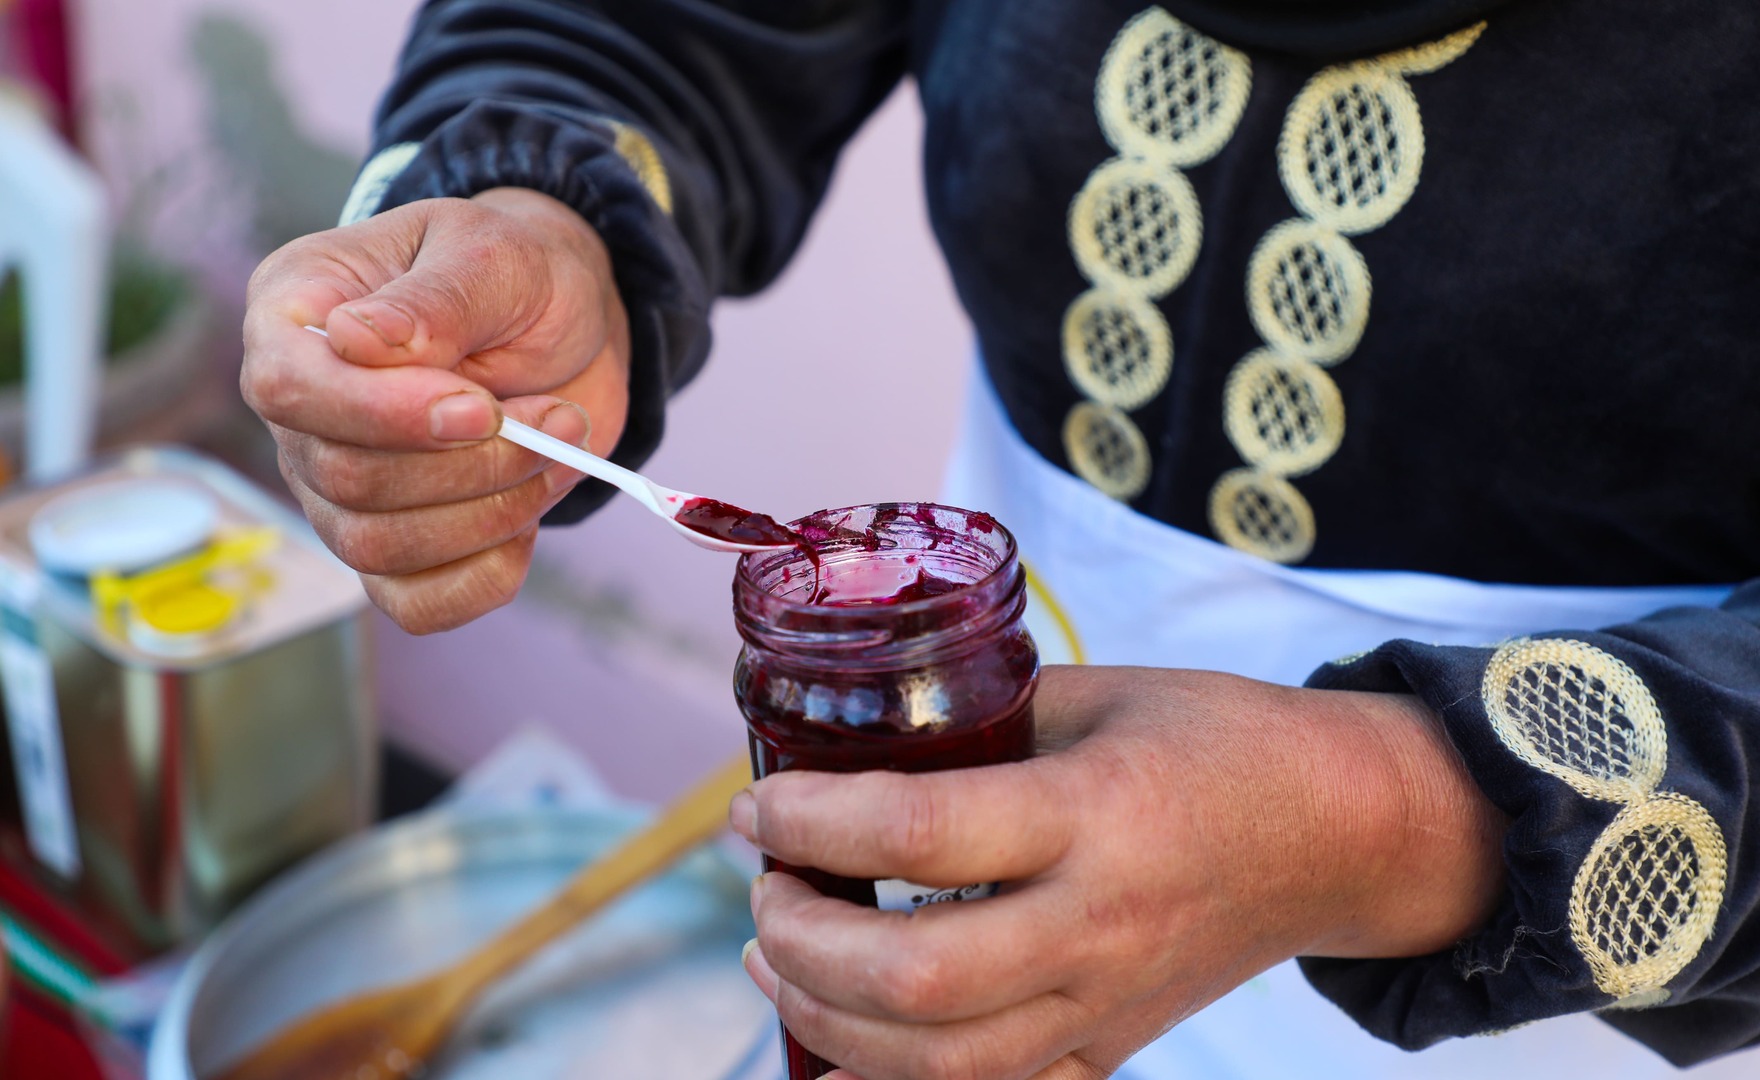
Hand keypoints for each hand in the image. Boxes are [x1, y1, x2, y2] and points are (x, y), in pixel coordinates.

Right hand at [241, 187, 629, 632]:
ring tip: (560, 449)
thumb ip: (433, 302)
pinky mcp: (397, 545)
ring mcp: (338, 487)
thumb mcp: (492, 256)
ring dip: (492, 511)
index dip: (384, 414)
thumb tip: (355, 340)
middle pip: (346, 479)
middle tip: (559, 421)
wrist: (568, 324)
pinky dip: (485, 576)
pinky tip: (528, 521)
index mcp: (296, 314)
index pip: (288, 389)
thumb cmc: (517, 273)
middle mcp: (303, 411)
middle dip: (471, 464)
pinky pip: (415, 604)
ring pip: (379, 547)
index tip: (481, 408)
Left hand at [731, 665, 1507, 1079]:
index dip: (813, 821)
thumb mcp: (1098, 696)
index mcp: (1095, 814)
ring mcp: (1108, 1004)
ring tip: (776, 960)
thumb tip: (855, 737)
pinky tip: (840, 1049)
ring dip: (828, 1019)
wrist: (1336, 832)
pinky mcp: (1112, 1047)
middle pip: (915, 980)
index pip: (921, 832)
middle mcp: (1099, 925)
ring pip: (942, 1065)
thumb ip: (982, 720)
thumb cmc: (1216, 743)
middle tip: (765, 888)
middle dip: (803, 939)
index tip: (758, 807)